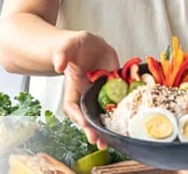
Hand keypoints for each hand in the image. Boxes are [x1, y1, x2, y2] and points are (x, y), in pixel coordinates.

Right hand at [53, 30, 119, 148]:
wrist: (92, 44)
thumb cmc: (76, 46)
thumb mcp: (68, 46)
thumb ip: (62, 54)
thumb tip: (58, 64)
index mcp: (74, 87)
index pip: (72, 106)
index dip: (77, 116)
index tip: (84, 124)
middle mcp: (87, 94)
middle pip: (87, 116)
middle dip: (92, 130)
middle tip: (99, 141)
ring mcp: (101, 93)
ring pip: (103, 114)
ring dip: (106, 127)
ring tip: (111, 142)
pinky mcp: (115, 88)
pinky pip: (118, 102)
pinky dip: (123, 112)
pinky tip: (129, 121)